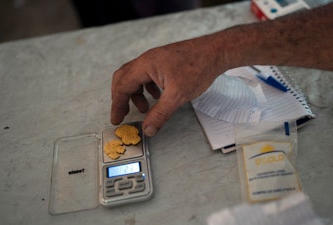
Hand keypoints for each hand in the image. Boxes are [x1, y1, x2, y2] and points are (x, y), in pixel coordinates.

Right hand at [111, 35, 227, 135]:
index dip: (117, 105)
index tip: (117, 119)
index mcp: (145, 65)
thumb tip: (148, 129)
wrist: (216, 52)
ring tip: (145, 108)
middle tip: (123, 114)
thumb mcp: (177, 96)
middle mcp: (147, 60)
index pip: (122, 86)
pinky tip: (157, 96)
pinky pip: (148, 75)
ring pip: (136, 77)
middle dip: (121, 98)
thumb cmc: (198, 67)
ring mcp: (156, 59)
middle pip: (124, 78)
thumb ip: (160, 114)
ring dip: (136, 93)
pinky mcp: (165, 62)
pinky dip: (147, 88)